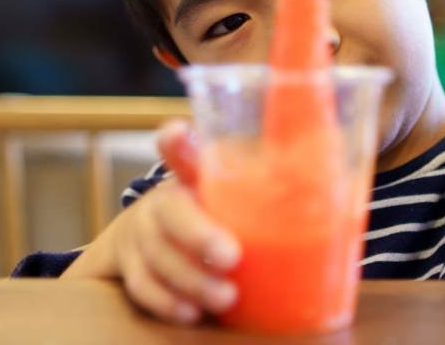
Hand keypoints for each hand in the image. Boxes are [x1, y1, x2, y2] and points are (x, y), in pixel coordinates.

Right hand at [62, 121, 240, 324]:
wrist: (154, 241)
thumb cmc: (207, 218)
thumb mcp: (224, 201)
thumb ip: (245, 193)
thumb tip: (317, 184)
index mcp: (187, 179)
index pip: (181, 153)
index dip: (177, 143)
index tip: (175, 132)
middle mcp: (159, 202)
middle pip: (170, 213)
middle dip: (198, 234)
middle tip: (233, 256)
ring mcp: (137, 235)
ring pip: (156, 255)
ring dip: (190, 278)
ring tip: (225, 296)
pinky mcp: (127, 266)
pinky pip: (141, 285)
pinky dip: (165, 301)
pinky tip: (190, 313)